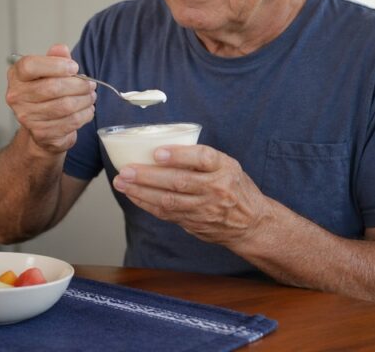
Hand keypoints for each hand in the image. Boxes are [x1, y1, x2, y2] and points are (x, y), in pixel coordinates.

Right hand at [6, 44, 95, 154]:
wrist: (42, 126)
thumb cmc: (46, 93)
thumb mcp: (50, 71)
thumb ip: (56, 58)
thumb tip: (61, 49)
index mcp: (16, 76)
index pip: (30, 66)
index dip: (56, 65)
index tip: (74, 67)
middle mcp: (16, 96)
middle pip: (52, 88)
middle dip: (78, 85)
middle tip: (90, 84)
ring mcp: (27, 117)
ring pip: (64, 106)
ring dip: (84, 100)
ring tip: (91, 96)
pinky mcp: (41, 133)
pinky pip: (70, 122)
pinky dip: (84, 115)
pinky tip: (88, 110)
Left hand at [112, 145, 270, 246]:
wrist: (252, 224)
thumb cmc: (236, 188)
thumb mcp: (229, 166)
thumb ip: (202, 159)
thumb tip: (163, 149)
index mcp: (225, 168)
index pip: (203, 158)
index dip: (179, 155)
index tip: (158, 152)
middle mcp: (216, 188)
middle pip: (179, 181)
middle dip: (149, 176)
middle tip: (127, 169)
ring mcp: (205, 208)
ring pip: (169, 200)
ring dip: (141, 191)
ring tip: (122, 182)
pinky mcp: (194, 223)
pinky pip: (167, 213)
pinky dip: (147, 204)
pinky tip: (133, 195)